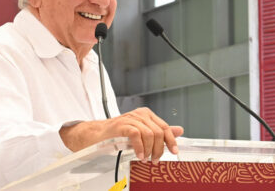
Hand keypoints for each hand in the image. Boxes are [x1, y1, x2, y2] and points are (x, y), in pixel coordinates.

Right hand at [59, 107, 183, 163]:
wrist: (96, 135)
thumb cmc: (118, 135)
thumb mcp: (142, 133)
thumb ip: (160, 131)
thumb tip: (179, 130)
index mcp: (146, 115)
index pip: (164, 127)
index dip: (171, 140)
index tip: (174, 152)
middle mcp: (139, 114)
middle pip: (158, 131)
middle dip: (159, 149)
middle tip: (155, 159)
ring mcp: (130, 119)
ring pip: (149, 134)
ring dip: (149, 150)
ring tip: (145, 158)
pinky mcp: (121, 125)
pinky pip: (136, 135)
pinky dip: (140, 148)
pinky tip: (138, 155)